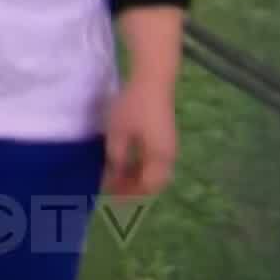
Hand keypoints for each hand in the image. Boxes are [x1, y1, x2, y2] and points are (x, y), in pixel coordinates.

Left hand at [103, 79, 177, 197]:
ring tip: (115, 179)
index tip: (111, 198)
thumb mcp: (118, 133)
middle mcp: (169, 157)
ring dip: (136, 178)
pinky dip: (140, 168)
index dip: (129, 195)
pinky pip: (154, 162)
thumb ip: (117, 157)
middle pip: (153, 183)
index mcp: (160, 158)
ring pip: (154, 173)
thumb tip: (114, 176)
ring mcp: (168, 147)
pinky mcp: (164, 138)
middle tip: (112, 191)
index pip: (146, 186)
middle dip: (134, 190)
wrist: (153, 80)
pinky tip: (125, 164)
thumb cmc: (134, 106)